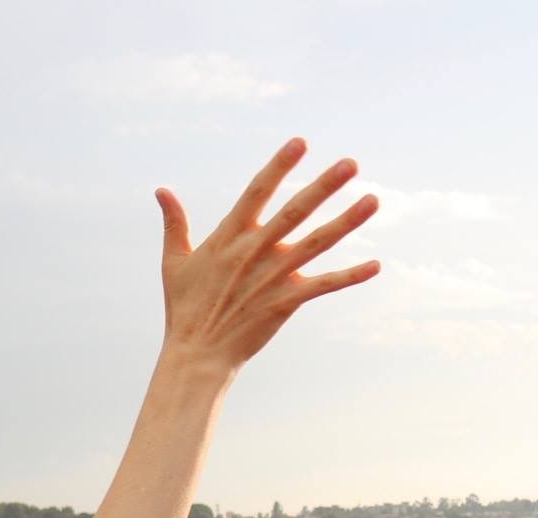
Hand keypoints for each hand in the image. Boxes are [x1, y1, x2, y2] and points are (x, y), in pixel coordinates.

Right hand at [155, 140, 378, 368]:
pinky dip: (350, 277)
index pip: (257, 192)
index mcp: (228, 237)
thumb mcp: (173, 262)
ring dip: (346, 222)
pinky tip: (376, 265)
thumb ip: (173, 223)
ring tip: (373, 200)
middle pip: (295, 212)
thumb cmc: (184, 308)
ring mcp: (272, 277)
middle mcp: (254, 251)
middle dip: (324, 186)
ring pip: (316, 244)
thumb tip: (161, 191)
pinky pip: (323, 286)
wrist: (196, 354)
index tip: (301, 142)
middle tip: (351, 163)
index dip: (279, 166)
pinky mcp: (285, 303)